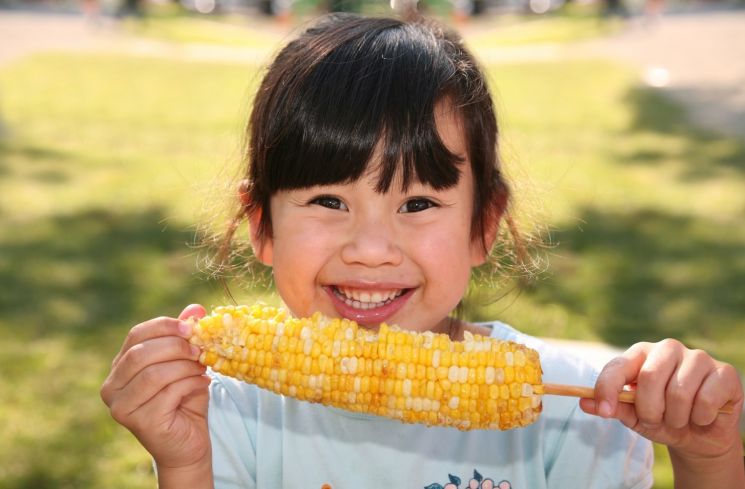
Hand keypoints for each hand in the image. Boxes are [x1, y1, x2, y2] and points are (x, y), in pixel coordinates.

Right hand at [100, 304, 211, 470]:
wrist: (188, 442)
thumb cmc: (184, 399)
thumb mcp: (186, 362)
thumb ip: (186, 337)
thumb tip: (196, 308)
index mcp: (119, 367)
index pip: (135, 335)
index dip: (164, 326)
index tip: (191, 326)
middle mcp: (111, 387)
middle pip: (141, 353)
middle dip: (176, 346)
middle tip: (200, 349)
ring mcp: (121, 407)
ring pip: (155, 374)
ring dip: (185, 367)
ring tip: (203, 368)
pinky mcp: (139, 422)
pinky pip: (168, 393)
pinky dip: (191, 384)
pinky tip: (202, 385)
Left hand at [580, 339, 742, 460]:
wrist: (700, 436)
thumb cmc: (662, 419)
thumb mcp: (634, 416)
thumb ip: (612, 407)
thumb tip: (585, 403)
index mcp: (640, 354)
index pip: (617, 366)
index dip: (607, 388)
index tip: (603, 411)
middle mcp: (668, 349)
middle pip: (650, 376)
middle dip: (649, 409)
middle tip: (655, 420)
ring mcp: (698, 357)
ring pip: (679, 391)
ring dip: (676, 417)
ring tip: (679, 419)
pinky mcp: (724, 372)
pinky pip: (706, 399)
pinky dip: (701, 417)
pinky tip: (702, 416)